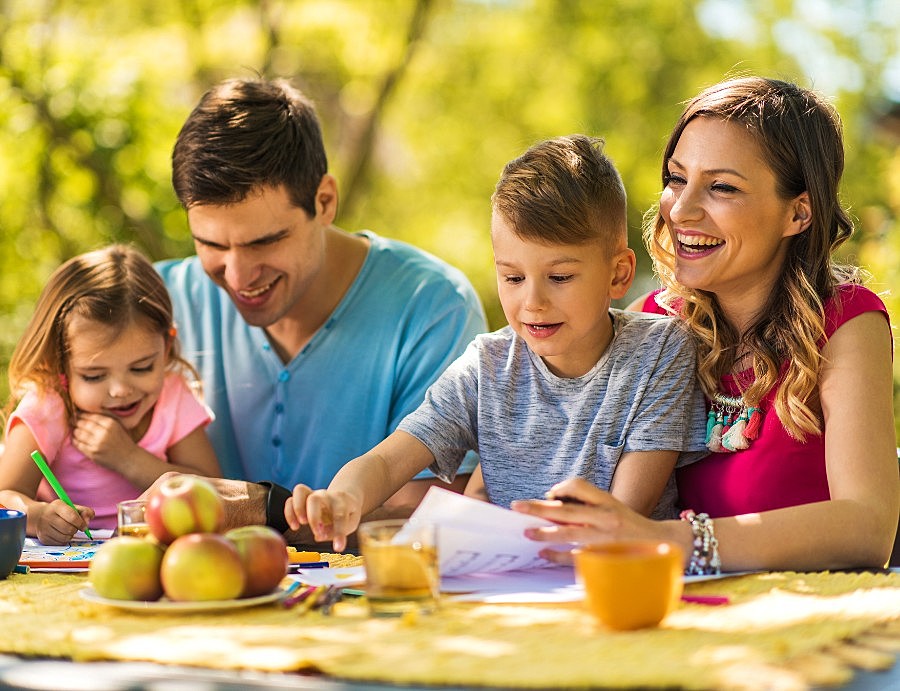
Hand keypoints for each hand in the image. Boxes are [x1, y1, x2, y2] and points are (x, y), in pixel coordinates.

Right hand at [34, 499, 94, 544]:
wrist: (41, 517)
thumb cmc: (62, 512)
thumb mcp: (74, 507)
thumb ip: (85, 512)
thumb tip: (87, 522)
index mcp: (57, 506)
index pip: (72, 517)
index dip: (81, 523)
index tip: (84, 526)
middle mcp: (48, 516)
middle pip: (69, 529)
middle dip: (76, 529)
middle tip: (75, 527)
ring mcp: (44, 528)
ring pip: (65, 538)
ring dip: (70, 535)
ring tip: (68, 530)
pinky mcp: (43, 538)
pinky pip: (60, 543)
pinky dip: (64, 540)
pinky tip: (61, 534)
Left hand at [71, 412, 137, 469]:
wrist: (128, 458)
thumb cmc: (123, 441)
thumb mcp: (118, 425)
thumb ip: (106, 417)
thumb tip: (88, 411)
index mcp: (110, 424)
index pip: (90, 416)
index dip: (81, 414)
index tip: (77, 414)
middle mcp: (103, 433)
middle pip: (82, 424)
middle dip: (76, 422)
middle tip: (73, 422)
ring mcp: (97, 444)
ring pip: (78, 433)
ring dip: (75, 431)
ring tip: (76, 430)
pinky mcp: (92, 453)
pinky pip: (78, 444)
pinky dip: (75, 440)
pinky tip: (76, 439)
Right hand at [284, 485, 362, 552]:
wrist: (344, 498)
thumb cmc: (347, 512)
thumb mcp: (351, 522)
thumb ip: (337, 531)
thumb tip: (319, 537)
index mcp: (342, 501)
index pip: (340, 514)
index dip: (339, 532)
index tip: (338, 547)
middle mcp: (326, 495)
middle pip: (315, 499)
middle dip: (313, 518)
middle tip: (317, 533)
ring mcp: (313, 495)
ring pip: (300, 491)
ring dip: (297, 509)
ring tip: (300, 524)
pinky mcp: (303, 499)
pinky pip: (290, 500)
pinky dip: (289, 513)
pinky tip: (295, 526)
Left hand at [510, 478, 662, 564]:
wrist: (664, 546)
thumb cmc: (630, 527)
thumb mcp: (613, 507)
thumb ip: (588, 505)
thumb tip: (553, 503)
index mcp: (608, 502)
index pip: (580, 486)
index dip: (561, 488)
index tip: (549, 494)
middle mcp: (606, 518)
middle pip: (567, 510)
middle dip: (539, 508)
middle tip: (517, 507)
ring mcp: (605, 539)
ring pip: (569, 533)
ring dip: (545, 533)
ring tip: (527, 532)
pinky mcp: (604, 558)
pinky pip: (575, 557)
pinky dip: (557, 555)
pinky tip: (543, 554)